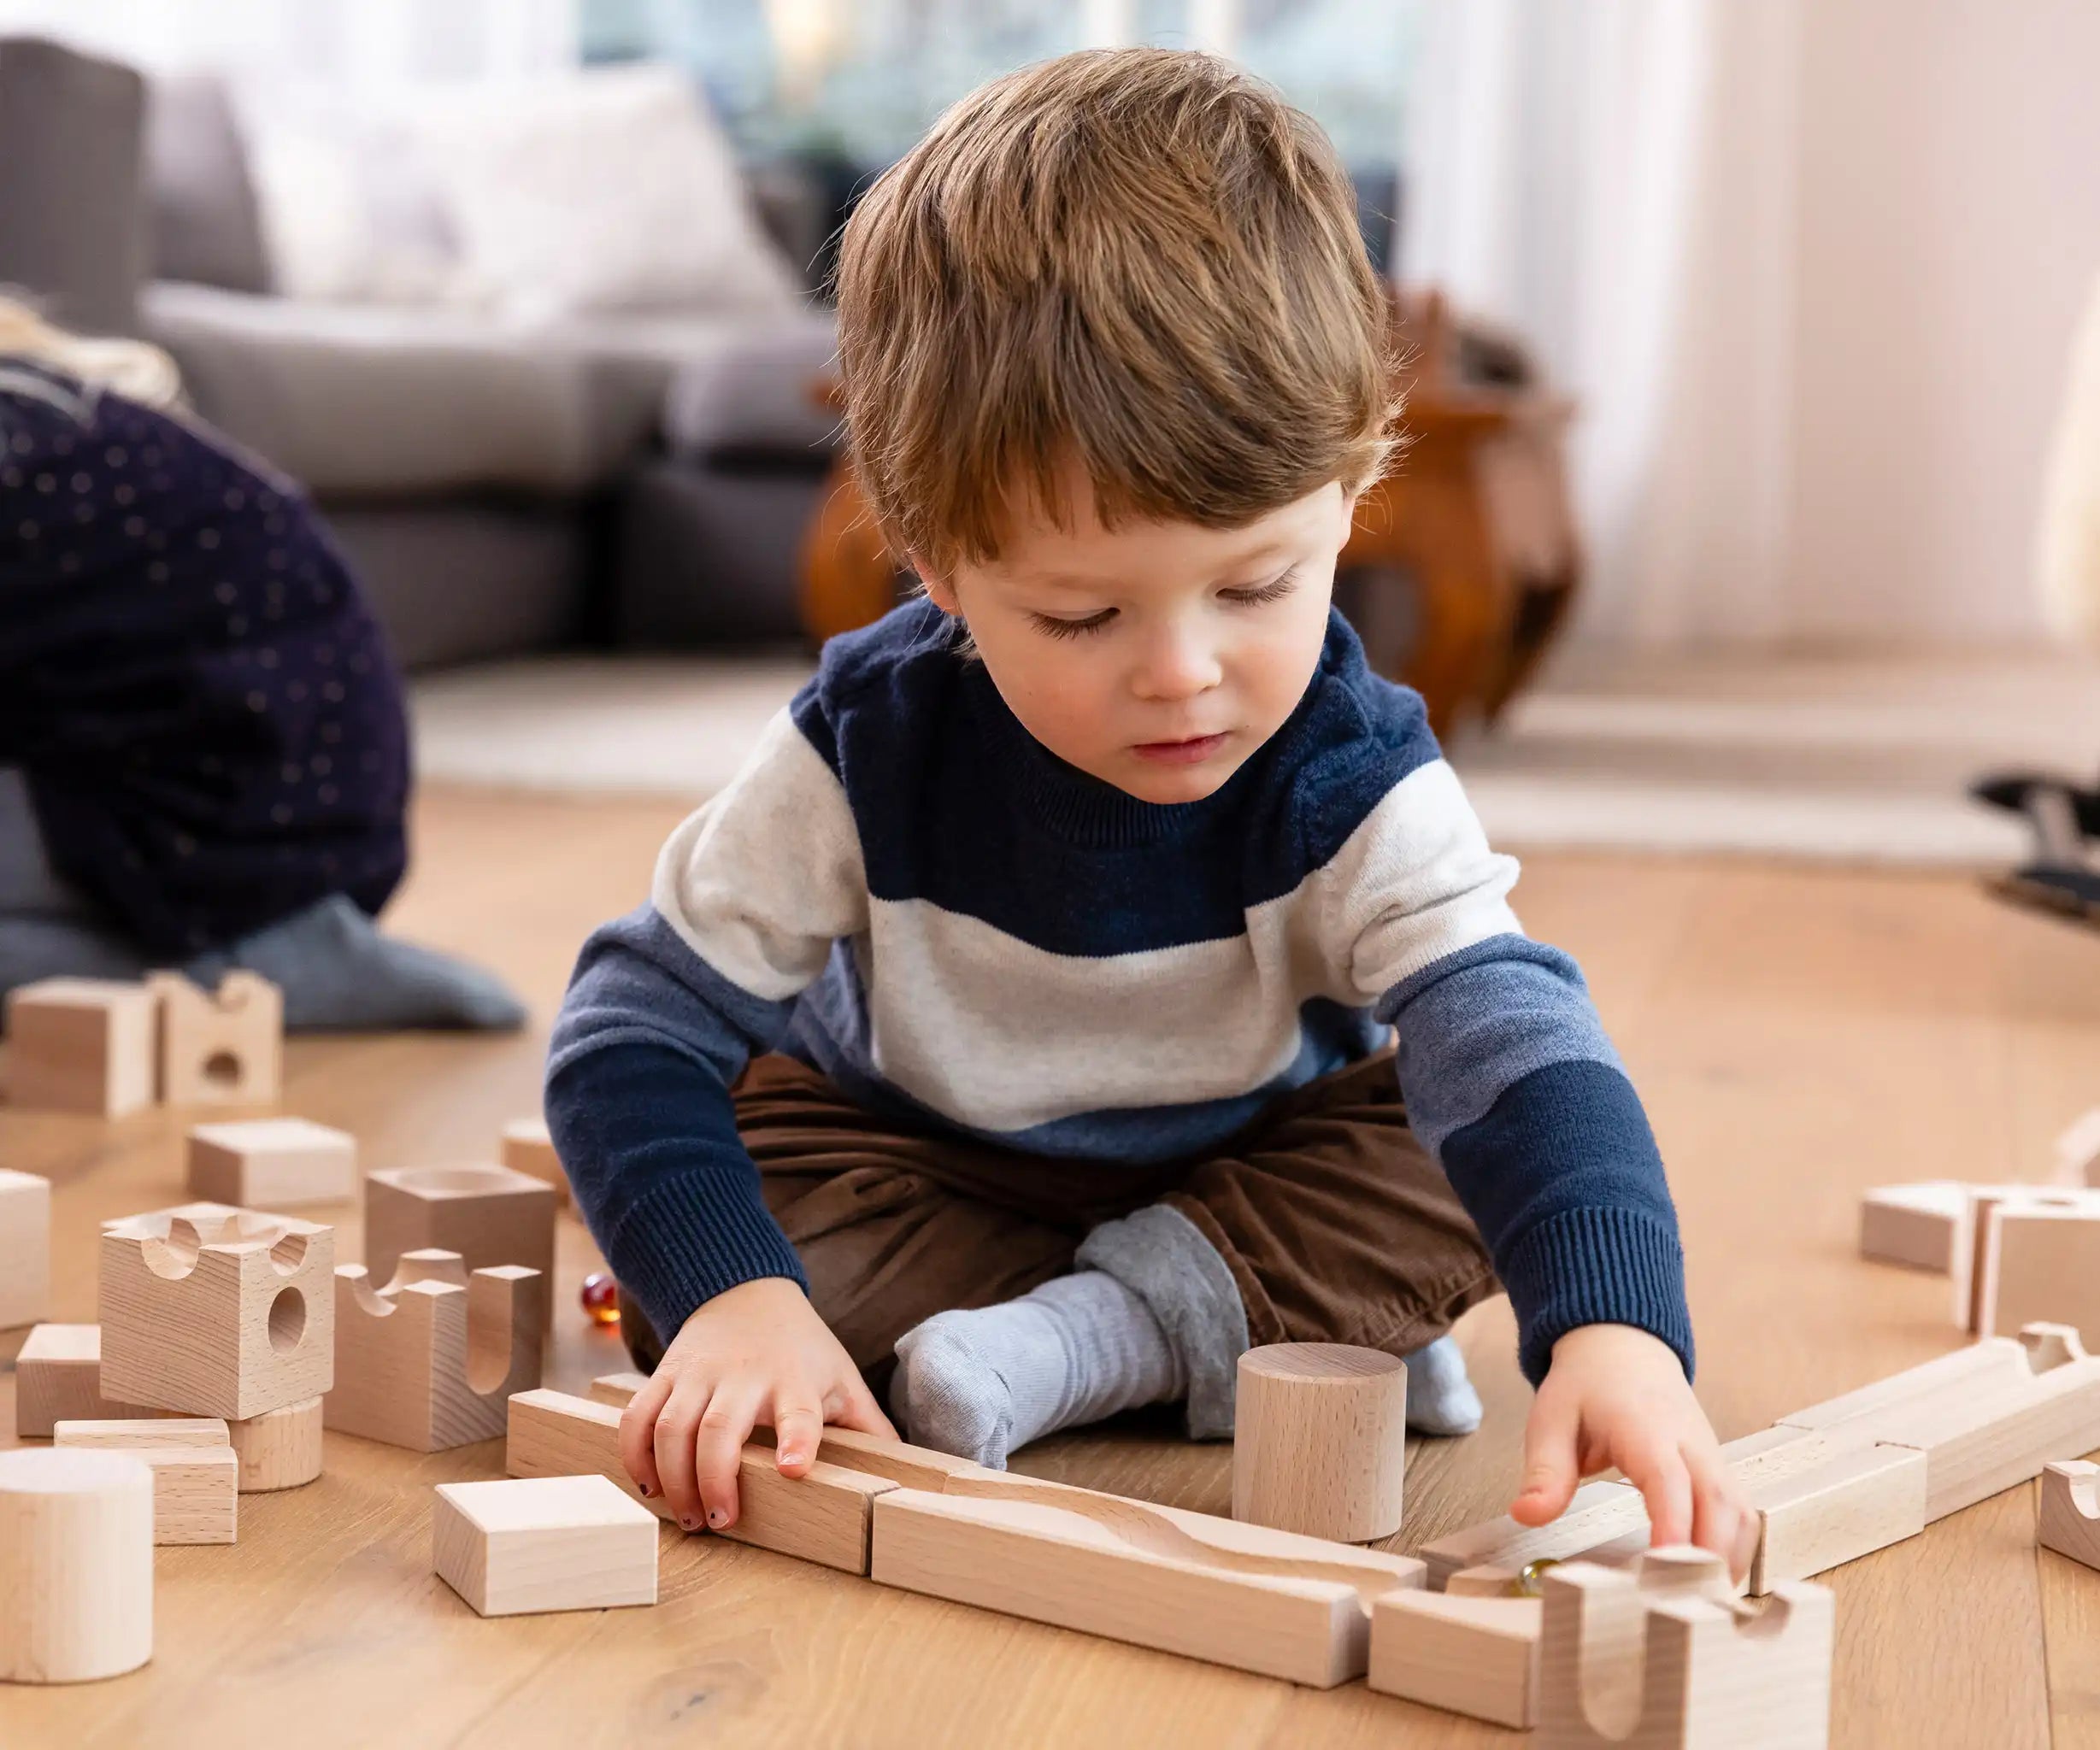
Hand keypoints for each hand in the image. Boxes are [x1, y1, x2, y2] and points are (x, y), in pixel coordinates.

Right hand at [618, 1277, 896, 1533]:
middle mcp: (743, 1376)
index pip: (798, 1411)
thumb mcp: (842, 1378)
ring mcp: (699, 1374)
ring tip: (687, 1516)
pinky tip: (647, 1485)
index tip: (796, 1469)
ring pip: (670, 1427)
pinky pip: (637, 1416)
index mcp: (794, 1380)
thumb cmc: (801, 1348)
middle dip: (713, 1480)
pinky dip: (633, 1454)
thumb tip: (913, 1473)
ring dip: (671, 1478)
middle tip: (719, 1521)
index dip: (797, 1439)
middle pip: (718, 1430)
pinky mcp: (666, 1374)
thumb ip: (870, 1428)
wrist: (745, 1290)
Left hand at [1508, 1323, 1756, 1582]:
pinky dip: (1734, 1549)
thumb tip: (1527, 1515)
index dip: (1673, 1526)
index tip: (1664, 1568)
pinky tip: (1710, 1581)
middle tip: (1682, 1604)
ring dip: (1727, 1558)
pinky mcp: (1718, 1469)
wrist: (1623, 1346)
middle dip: (1708, 1556)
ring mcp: (1711, 1456)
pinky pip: (1740, 1512)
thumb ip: (1544, 1471)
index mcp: (1645, 1427)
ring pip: (1740, 1512)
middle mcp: (1690, 1443)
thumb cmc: (1586, 1386)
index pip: (1669, 1481)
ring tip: (1698, 1604)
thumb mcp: (1551, 1419)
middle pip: (1718, 1503)